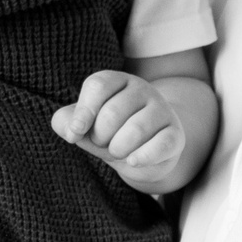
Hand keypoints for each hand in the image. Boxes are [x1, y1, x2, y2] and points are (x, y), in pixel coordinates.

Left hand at [51, 70, 184, 192]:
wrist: (142, 152)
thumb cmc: (108, 133)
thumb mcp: (84, 126)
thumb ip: (66, 122)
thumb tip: (70, 129)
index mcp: (116, 81)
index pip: (98, 86)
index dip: (83, 113)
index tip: (75, 134)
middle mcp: (142, 89)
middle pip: (112, 113)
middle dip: (99, 137)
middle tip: (103, 143)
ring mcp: (162, 110)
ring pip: (135, 130)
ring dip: (117, 149)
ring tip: (117, 151)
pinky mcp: (175, 134)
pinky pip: (161, 145)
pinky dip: (143, 156)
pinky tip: (132, 161)